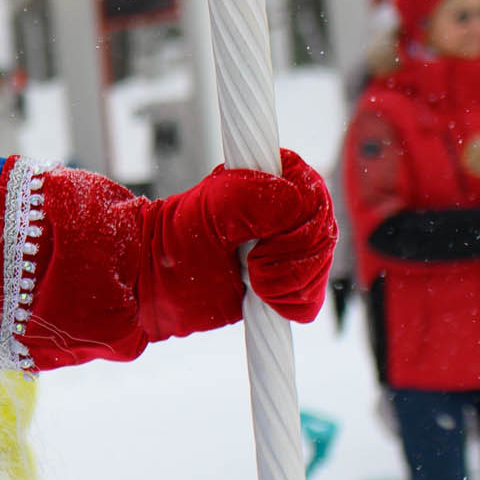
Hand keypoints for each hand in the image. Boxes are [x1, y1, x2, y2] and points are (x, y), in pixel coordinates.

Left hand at [140, 151, 336, 334]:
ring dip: (286, 285)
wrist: (156, 280)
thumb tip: (297, 203)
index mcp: (275, 175)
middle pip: (323, 237)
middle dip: (288, 261)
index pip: (314, 198)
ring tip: (249, 279)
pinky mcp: (287, 280)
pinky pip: (311, 298)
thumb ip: (254, 197)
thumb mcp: (211, 209)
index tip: (255, 241)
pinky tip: (261, 296)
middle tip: (249, 266)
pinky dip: (290, 304)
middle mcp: (290, 207)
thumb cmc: (176, 238)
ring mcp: (291, 244)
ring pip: (319, 269)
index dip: (294, 228)